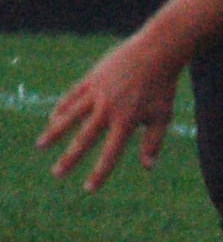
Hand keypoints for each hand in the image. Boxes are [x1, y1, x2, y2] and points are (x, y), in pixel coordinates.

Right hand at [36, 33, 181, 189]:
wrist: (156, 53)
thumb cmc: (162, 88)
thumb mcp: (162, 116)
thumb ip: (153, 142)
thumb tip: (148, 167)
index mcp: (126, 122)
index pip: (110, 154)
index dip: (99, 173)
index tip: (89, 188)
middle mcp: (108, 109)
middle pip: (84, 139)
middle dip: (70, 158)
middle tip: (57, 174)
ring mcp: (97, 93)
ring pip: (70, 116)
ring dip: (54, 132)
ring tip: (40, 146)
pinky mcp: (91, 79)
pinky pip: (72, 96)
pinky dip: (62, 108)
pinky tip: (54, 118)